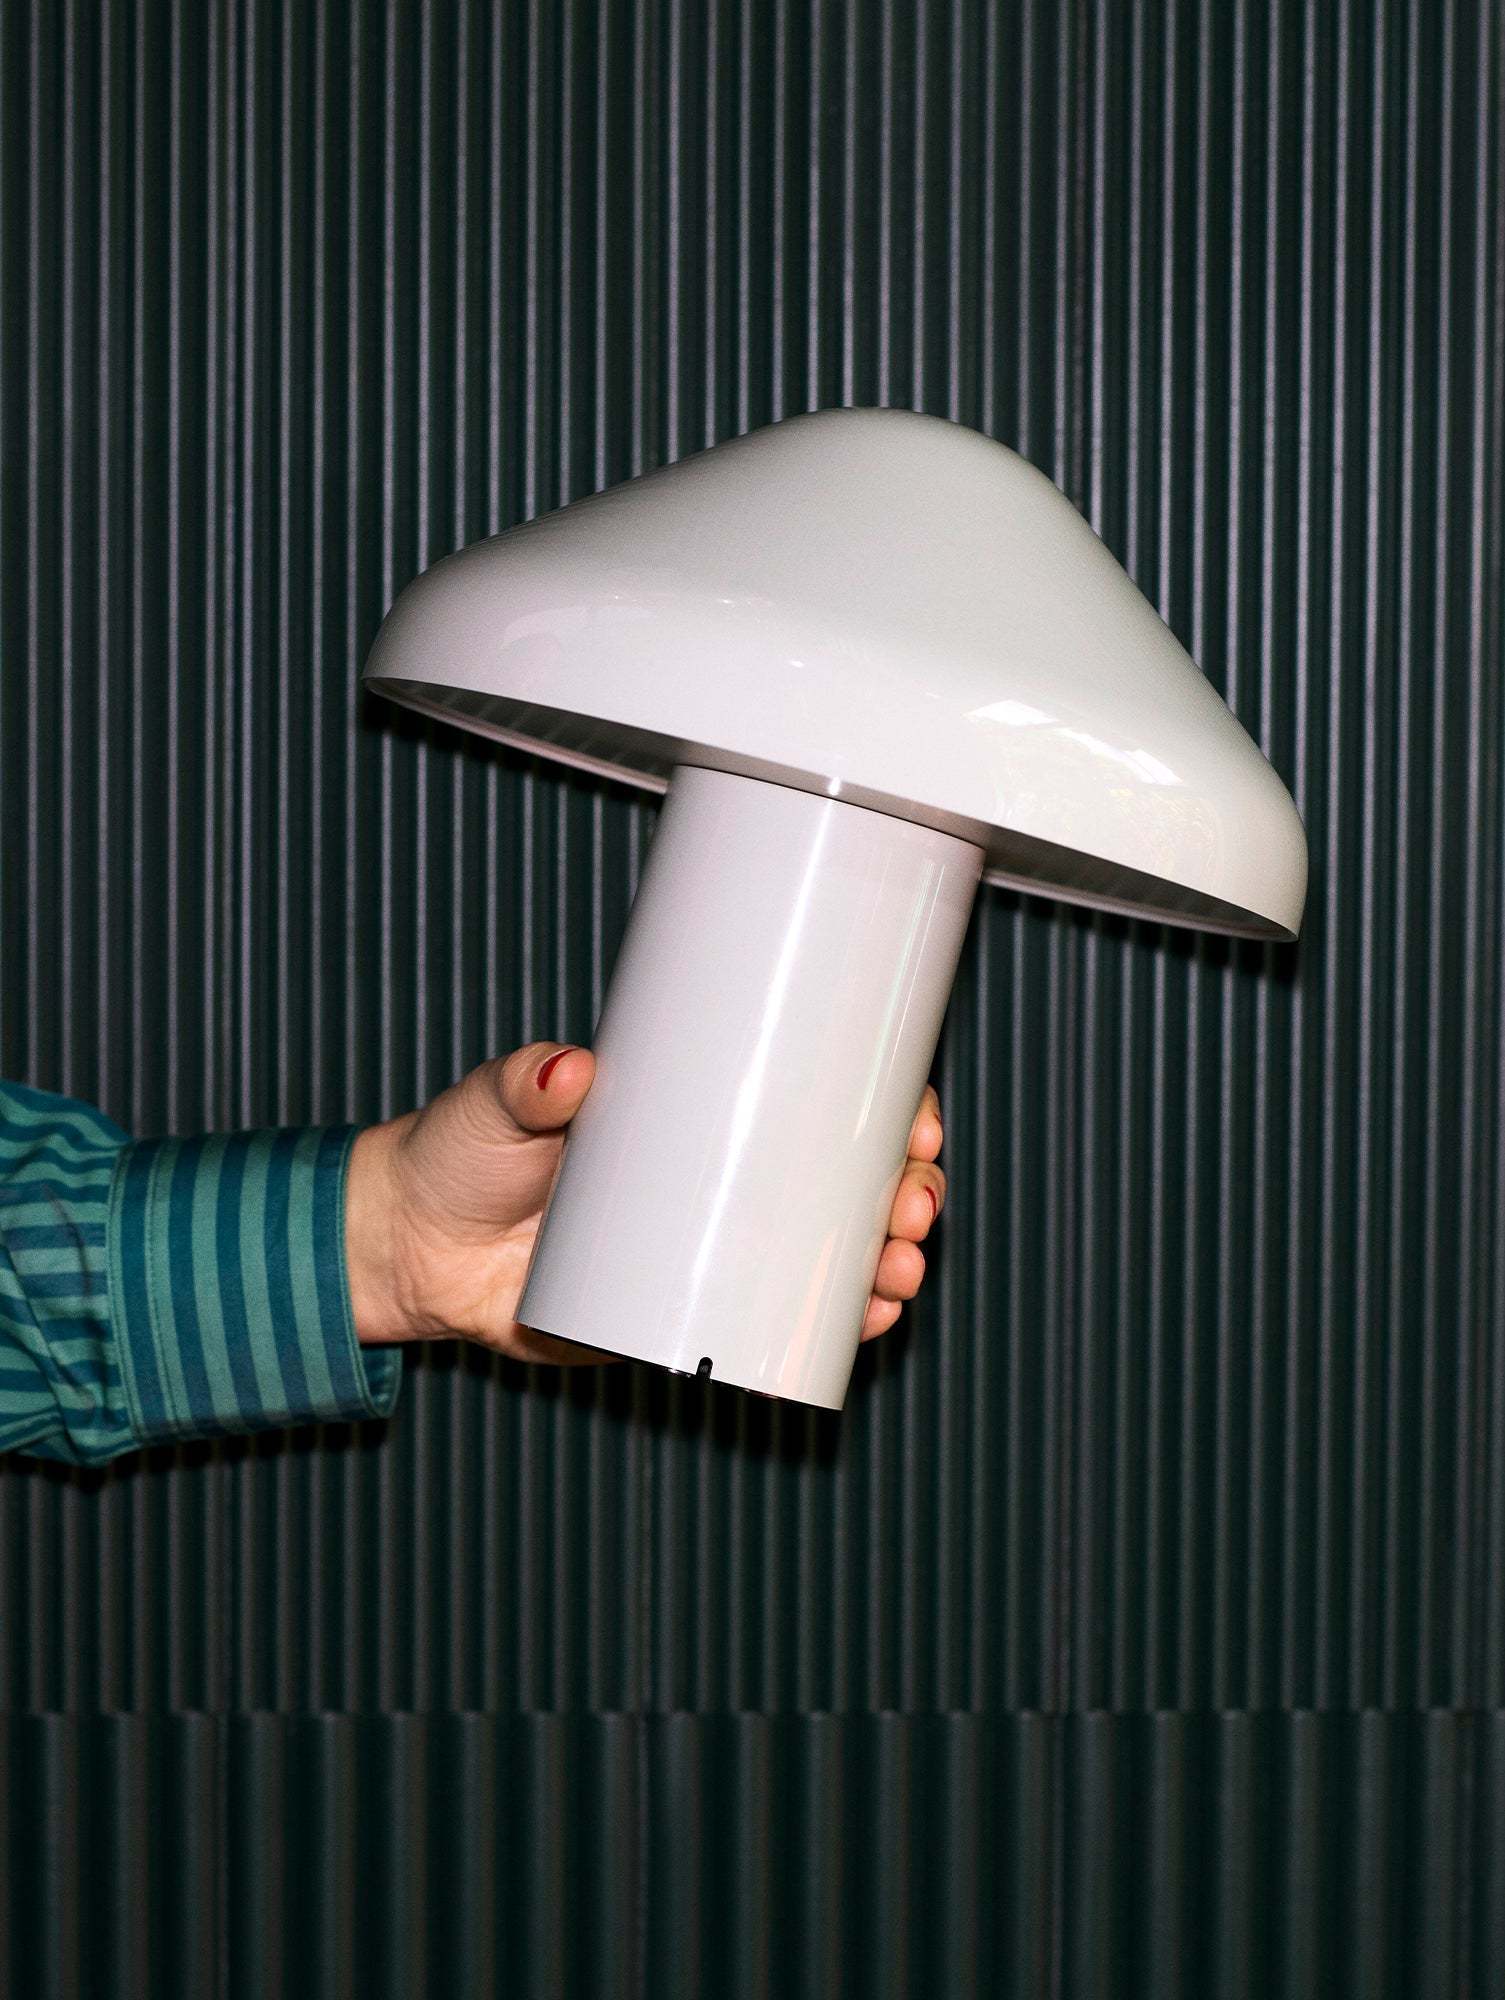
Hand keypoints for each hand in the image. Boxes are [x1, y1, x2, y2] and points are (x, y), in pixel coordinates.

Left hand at [344, 1043, 946, 1363]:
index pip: (811, 1097)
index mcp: (695, 1111)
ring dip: (882, 1262)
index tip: (915, 1120)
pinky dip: (830, 1325)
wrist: (410, 1247)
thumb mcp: (498, 1102)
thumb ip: (529, 1083)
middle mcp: (718, 1179)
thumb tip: (568, 1072)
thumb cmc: (459, 1152)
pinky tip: (867, 1321)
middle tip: (911, 1203)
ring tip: (898, 1270)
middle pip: (841, 1181)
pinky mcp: (679, 1314)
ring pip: (824, 1255)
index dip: (882, 1108)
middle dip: (901, 1194)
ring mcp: (707, 1250)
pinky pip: (772, 1324)